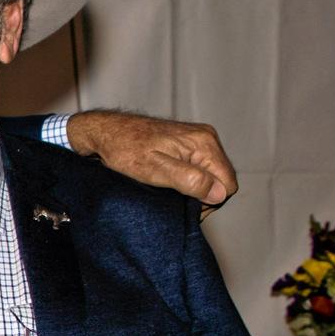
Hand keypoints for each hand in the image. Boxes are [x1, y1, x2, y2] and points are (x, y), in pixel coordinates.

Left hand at [68, 110, 237, 207]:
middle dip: (203, 196)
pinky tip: (172, 183)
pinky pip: (202, 168)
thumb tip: (219, 193)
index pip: (228, 184)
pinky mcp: (190, 142)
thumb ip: (189, 180)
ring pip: (212, 176)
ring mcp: (199, 139)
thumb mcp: (155, 170)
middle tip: (174, 199)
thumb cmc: (125, 150)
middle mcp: (206, 137)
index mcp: (203, 143)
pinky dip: (191, 180)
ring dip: (196, 189)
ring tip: (170, 190)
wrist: (107, 132)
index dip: (209, 201)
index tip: (183, 202)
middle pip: (222, 180)